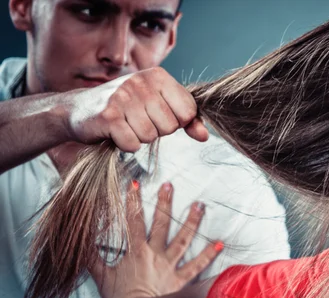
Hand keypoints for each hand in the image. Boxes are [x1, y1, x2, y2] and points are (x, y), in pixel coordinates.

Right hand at [62, 67, 207, 151]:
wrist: (78, 110)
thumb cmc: (126, 108)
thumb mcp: (158, 106)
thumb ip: (186, 120)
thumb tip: (205, 136)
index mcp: (159, 76)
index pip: (188, 111)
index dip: (176, 122)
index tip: (158, 116)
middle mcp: (141, 82)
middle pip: (170, 126)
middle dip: (156, 130)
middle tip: (137, 120)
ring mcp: (123, 98)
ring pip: (151, 137)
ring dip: (139, 137)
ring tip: (125, 125)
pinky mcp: (108, 116)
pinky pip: (132, 144)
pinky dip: (125, 144)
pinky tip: (114, 132)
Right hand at [89, 181, 222, 297]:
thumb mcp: (102, 278)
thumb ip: (93, 259)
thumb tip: (82, 241)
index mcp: (136, 252)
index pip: (133, 222)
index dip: (133, 202)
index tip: (135, 183)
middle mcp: (156, 254)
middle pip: (161, 225)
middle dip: (164, 204)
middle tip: (169, 185)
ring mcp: (170, 266)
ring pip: (183, 240)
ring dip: (192, 222)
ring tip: (200, 205)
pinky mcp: (181, 279)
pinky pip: (197, 265)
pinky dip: (209, 255)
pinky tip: (220, 243)